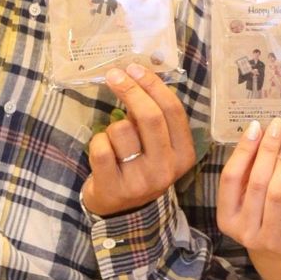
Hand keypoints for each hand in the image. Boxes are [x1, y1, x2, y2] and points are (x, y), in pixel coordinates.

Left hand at [81, 64, 197, 216]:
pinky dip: (97, 142)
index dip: (153, 85)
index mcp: (183, 154)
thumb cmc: (141, 167)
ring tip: (114, 140)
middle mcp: (166, 168)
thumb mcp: (159, 147)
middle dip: (130, 90)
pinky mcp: (114, 187)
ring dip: (112, 127)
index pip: (173, 111)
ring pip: (121, 130)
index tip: (135, 68)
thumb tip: (139, 74)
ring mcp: (140, 181)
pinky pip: (101, 148)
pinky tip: (102, 150)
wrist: (123, 211)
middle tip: (114, 75)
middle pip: (150, 117)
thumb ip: (156, 118)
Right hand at [217, 117, 280, 260]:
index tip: (255, 126)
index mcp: (225, 217)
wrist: (280, 259)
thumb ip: (247, 173)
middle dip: (267, 151)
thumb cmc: (261, 218)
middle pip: (255, 183)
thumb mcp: (246, 200)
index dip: (243, 150)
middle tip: (278, 128)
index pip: (229, 178)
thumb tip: (258, 132)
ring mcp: (267, 240)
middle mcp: (243, 231)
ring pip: (277, 193)